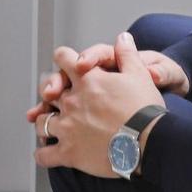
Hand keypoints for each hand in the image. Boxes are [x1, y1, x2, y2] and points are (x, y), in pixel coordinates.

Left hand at [32, 33, 165, 178]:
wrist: (149, 142)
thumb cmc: (145, 109)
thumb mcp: (139, 75)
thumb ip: (127, 54)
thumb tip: (122, 37)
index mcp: (86, 80)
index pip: (62, 58)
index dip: (63, 59)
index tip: (66, 66)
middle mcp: (71, 101)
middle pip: (49, 91)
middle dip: (53, 94)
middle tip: (59, 99)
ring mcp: (67, 127)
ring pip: (42, 121)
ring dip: (45, 122)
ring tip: (51, 127)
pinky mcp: (69, 152)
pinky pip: (45, 154)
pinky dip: (42, 154)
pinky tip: (45, 153)